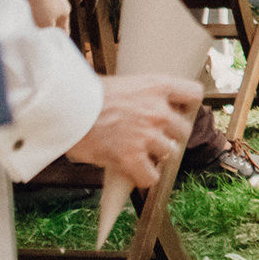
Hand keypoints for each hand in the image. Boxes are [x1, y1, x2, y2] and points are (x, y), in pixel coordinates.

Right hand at [67, 74, 203, 181]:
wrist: (65, 108)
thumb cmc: (86, 94)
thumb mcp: (122, 83)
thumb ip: (142, 94)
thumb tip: (149, 104)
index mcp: (157, 86)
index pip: (193, 94)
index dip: (186, 105)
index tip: (178, 111)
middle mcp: (157, 111)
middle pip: (183, 130)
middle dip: (169, 134)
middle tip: (151, 137)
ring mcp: (147, 135)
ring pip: (168, 153)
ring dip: (155, 155)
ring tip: (138, 151)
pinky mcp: (132, 157)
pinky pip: (151, 176)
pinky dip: (143, 177)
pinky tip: (133, 170)